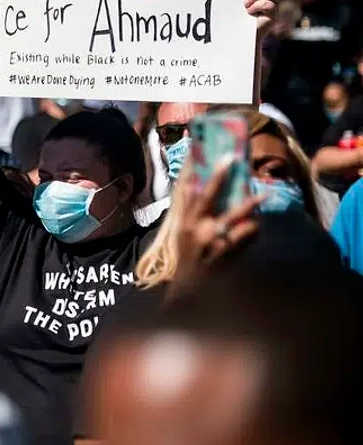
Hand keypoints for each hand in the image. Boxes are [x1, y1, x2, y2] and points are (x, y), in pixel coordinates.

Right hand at [175, 165, 262, 284]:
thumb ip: (189, 207)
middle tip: (264, 191)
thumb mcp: (182, 229)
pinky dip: (253, 233)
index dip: (217, 176)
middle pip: (233, 213)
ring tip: (260, 210)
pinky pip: (250, 241)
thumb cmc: (185, 252)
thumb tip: (193, 182)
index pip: (204, 194)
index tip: (229, 159)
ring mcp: (221, 247)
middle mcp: (206, 233)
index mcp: (190, 222)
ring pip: (247, 228)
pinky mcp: (233, 258)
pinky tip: (253, 228)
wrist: (190, 285)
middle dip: (249, 202)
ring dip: (255, 220)